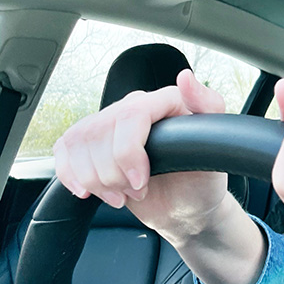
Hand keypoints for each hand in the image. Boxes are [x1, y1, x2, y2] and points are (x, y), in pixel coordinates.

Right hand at [54, 70, 228, 240]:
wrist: (186, 207)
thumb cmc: (203, 178)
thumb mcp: (217, 147)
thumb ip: (209, 107)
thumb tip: (185, 77)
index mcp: (164, 101)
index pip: (130, 115)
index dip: (128, 153)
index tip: (141, 182)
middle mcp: (134, 107)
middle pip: (99, 133)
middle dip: (114, 174)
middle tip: (138, 191)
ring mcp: (111, 125)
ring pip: (79, 143)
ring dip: (96, 180)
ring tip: (122, 194)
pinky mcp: (92, 144)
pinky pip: (65, 149)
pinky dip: (71, 174)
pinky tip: (88, 191)